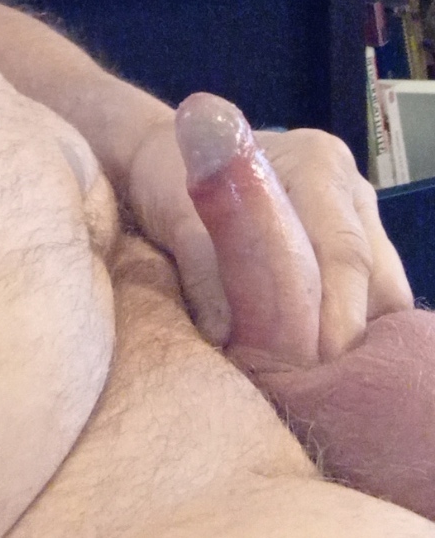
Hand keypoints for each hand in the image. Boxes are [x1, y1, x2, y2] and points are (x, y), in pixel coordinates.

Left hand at [124, 103, 412, 358]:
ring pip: (380, 296)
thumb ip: (203, 267)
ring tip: (303, 375)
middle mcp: (350, 191)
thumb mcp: (176, 213)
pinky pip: (368, 301)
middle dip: (344, 336)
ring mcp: (357, 220)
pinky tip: (309, 358)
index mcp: (319, 165)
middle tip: (303, 381)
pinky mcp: (352, 250)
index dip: (336, 315)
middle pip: (374, 279)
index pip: (345, 251)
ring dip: (346, 338)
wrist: (161, 158)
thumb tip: (226, 335)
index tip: (309, 364)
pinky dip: (342, 331)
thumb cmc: (167, 175)